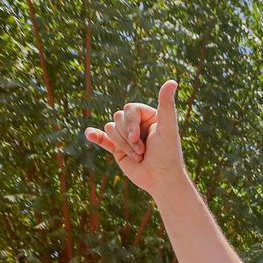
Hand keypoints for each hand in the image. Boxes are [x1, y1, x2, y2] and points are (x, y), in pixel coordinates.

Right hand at [83, 80, 190, 197]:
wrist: (162, 181)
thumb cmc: (168, 155)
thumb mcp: (168, 128)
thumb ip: (167, 105)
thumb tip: (172, 82)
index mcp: (149, 115)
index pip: (129, 109)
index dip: (131, 124)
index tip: (138, 139)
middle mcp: (137, 124)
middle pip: (118, 118)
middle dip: (127, 136)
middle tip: (142, 151)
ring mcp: (126, 136)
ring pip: (110, 128)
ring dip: (122, 145)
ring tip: (138, 157)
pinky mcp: (117, 149)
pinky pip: (102, 138)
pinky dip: (95, 135)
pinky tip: (90, 134)